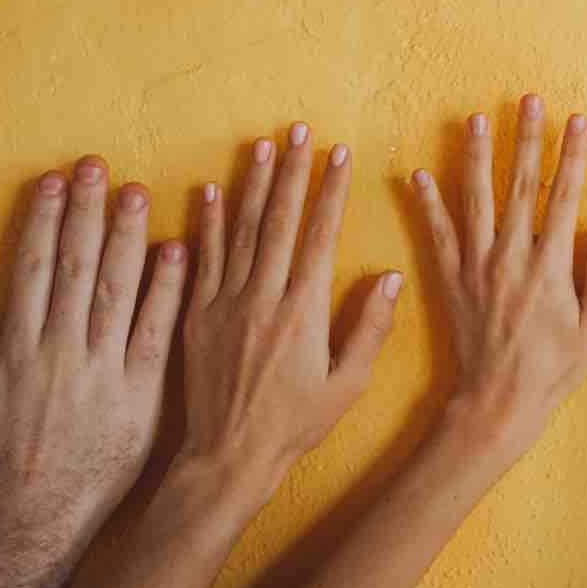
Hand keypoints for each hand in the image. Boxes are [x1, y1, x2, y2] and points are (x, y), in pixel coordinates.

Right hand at [0, 156, 185, 544]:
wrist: (37, 521)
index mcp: (18, 351)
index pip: (33, 270)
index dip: (43, 222)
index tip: (53, 182)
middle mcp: (62, 352)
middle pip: (76, 267)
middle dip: (87, 212)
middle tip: (99, 166)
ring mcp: (103, 371)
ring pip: (117, 290)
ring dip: (128, 237)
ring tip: (138, 191)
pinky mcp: (141, 393)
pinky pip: (155, 332)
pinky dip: (167, 291)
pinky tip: (177, 251)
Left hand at [180, 123, 401, 493]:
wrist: (229, 456)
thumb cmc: (295, 425)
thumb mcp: (347, 385)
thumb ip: (369, 328)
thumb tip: (391, 276)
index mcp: (302, 311)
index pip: (319, 235)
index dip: (330, 191)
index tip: (339, 154)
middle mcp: (262, 297)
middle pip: (278, 220)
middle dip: (292, 171)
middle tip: (300, 130)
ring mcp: (224, 303)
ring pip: (239, 230)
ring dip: (251, 184)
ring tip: (262, 145)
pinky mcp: (195, 315)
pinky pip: (201, 259)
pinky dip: (207, 222)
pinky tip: (210, 191)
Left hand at [408, 96, 586, 456]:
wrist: (498, 403)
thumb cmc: (552, 371)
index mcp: (550, 266)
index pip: (564, 197)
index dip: (571, 155)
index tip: (576, 121)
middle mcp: (511, 257)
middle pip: (520, 185)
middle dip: (526, 138)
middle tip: (528, 100)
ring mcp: (476, 266)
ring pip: (475, 199)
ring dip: (477, 155)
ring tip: (476, 118)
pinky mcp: (450, 281)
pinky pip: (436, 234)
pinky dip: (427, 203)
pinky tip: (418, 173)